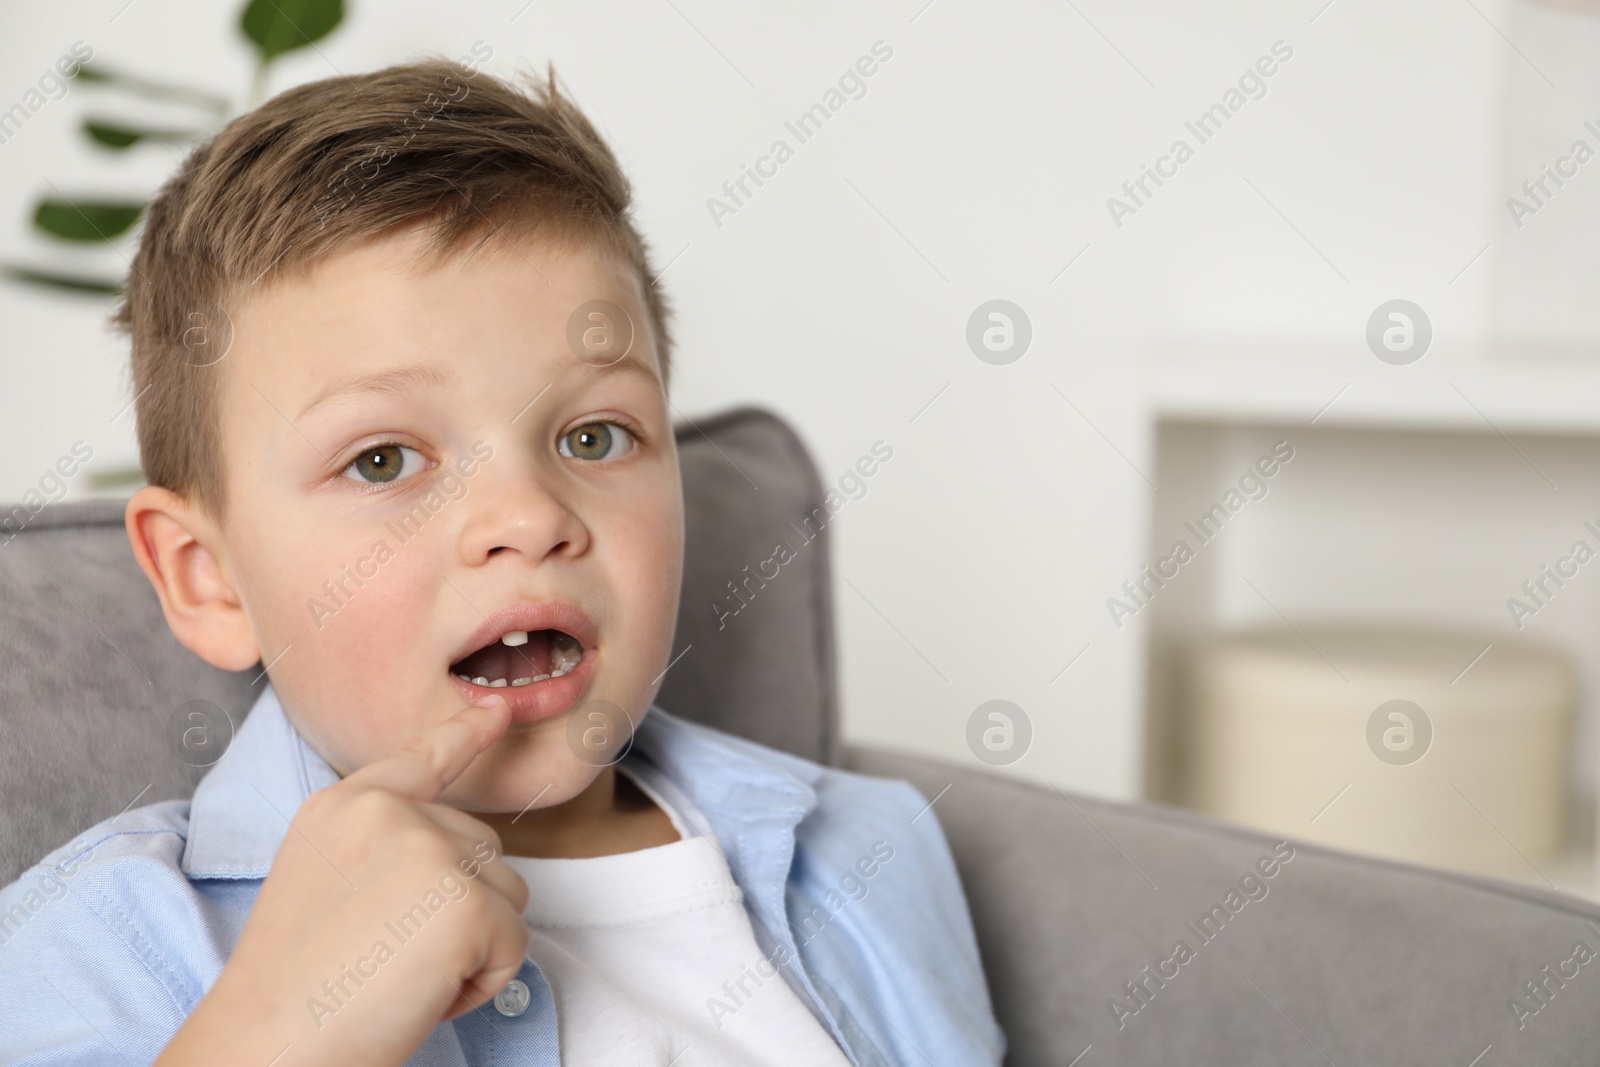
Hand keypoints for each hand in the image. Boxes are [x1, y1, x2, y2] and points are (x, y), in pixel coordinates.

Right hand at [156, 696, 530, 1066]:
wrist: (268, 1046)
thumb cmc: (295, 989)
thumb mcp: (325, 883)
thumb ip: (385, 848)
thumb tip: (455, 855)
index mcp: (346, 805)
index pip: (422, 757)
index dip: (466, 731)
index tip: (498, 709)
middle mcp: (391, 813)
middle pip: (482, 850)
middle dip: (459, 911)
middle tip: (386, 958)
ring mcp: (432, 851)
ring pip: (507, 896)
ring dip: (471, 948)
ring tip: (398, 976)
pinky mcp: (467, 903)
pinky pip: (514, 945)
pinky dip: (481, 984)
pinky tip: (420, 996)